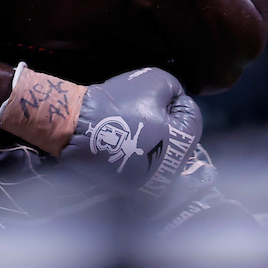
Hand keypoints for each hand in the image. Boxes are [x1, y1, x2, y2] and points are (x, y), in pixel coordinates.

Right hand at [0, 65, 201, 199]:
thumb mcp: (152, 80)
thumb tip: (176, 98)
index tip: (151, 97)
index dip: (173, 100)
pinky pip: (139, 169)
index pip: (191, 116)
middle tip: (140, 112)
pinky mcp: (128, 187)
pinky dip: (133, 157)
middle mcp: (172, 169)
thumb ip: (173, 86)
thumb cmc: (116, 103)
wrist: (76, 125)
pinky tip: (119, 143)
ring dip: (151, 142)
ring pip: (159, 156)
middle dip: (165, 124)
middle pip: (177, 139)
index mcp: (183, 142)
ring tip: (128, 128)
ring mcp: (149, 182)